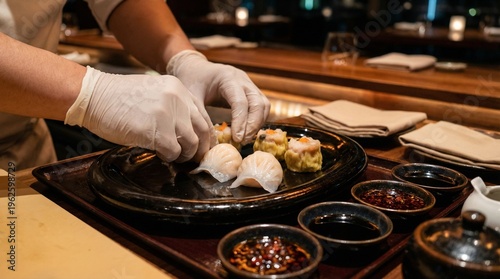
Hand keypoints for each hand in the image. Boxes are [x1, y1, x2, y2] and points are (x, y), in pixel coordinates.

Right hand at [65, 66, 214, 161]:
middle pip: (203, 129)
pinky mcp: (157, 131)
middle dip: (200, 148)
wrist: (93, 96)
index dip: (205, 134)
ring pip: (191, 143)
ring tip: (174, 156)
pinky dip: (169, 157)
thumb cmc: (119, 98)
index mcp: (178, 88)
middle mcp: (178, 98)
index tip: (201, 145)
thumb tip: (187, 130)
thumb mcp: (154, 91)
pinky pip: (174, 152)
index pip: (203, 114)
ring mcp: (168, 114)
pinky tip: (160, 154)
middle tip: (193, 157)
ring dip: (184, 154)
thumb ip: (174, 105)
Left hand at [167, 50, 269, 143]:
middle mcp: (242, 79)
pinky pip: (261, 106)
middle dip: (253, 124)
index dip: (241, 122)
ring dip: (258, 123)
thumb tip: (211, 140)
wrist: (196, 67)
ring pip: (263, 104)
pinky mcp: (250, 91)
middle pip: (258, 103)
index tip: (237, 138)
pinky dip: (258, 120)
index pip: (240, 102)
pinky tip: (247, 132)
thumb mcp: (191, 96)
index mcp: (227, 77)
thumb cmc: (191, 80)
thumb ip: (201, 116)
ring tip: (246, 139)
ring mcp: (249, 84)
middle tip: (243, 141)